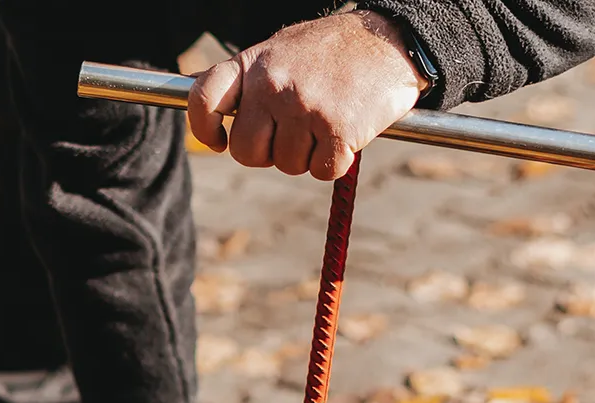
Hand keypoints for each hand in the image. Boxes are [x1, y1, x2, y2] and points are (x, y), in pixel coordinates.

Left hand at [188, 10, 427, 180]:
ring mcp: (304, 108)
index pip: (206, 99)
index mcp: (254, 64)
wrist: (389, 39)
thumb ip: (253, 80)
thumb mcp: (283, 50)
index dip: (205, 128)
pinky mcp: (337, 130)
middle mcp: (273, 85)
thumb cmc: (334, 49)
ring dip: (309, 155)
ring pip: (288, 165)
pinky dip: (336, 162)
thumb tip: (224, 116)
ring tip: (327, 123)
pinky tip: (347, 133)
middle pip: (245, 152)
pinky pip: (324, 170)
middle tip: (294, 136)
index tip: (218, 142)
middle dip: (269, 153)